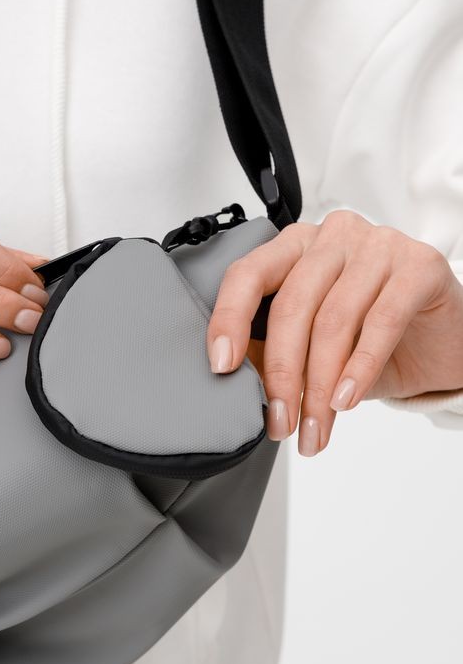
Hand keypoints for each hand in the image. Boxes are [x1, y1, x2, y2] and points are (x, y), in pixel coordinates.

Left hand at [206, 210, 462, 455]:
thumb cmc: (369, 338)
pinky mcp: (420, 265)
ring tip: (315, 426)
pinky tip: (346, 400)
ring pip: (333, 320)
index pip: (248, 274)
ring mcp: (378, 244)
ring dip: (319, 385)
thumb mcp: (311, 345)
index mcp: (295, 246)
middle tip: (280, 421)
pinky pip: (381, 321)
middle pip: (291, 306)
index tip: (221, 365)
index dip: (229, 319)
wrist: (440, 344)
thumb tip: (234, 380)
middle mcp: (332, 237)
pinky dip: (360, 368)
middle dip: (281, 374)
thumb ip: (274, 348)